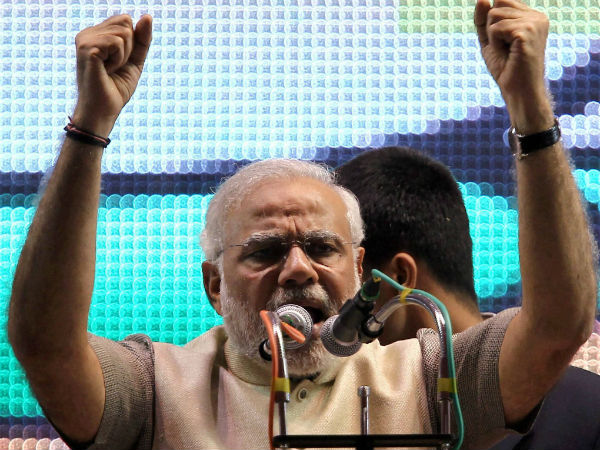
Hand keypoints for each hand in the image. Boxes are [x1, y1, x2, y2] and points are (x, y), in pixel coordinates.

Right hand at [72, 14, 151, 135]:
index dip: (132, 43)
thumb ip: (141, 39)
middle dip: (130, 47)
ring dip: (124, 56)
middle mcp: (88, 33)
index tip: (120, 62)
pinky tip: (106, 70)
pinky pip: (117, 42)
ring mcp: (85, 39)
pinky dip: (119, 59)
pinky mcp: (87, 47)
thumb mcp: (135, 61)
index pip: (126, 20)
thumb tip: (147, 16)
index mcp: (96, 35)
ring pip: (123, 32)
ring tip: (110, 69)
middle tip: (115, 66)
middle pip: (125, 21)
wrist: (104, 110)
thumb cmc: (116, 88)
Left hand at [475, 0, 552, 131]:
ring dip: (493, 37)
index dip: (492, 21)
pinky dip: (496, 42)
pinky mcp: (528, 31)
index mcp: (531, 17)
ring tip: (507, 52)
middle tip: (504, 48)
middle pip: (497, 4)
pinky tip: (509, 54)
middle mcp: (537, 16)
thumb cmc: (506, 69)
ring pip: (495, 15)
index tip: (501, 41)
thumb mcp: (490, 41)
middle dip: (492, 29)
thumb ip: (484, 20)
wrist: (517, 91)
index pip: (501, 1)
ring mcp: (535, 22)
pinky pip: (497, 27)